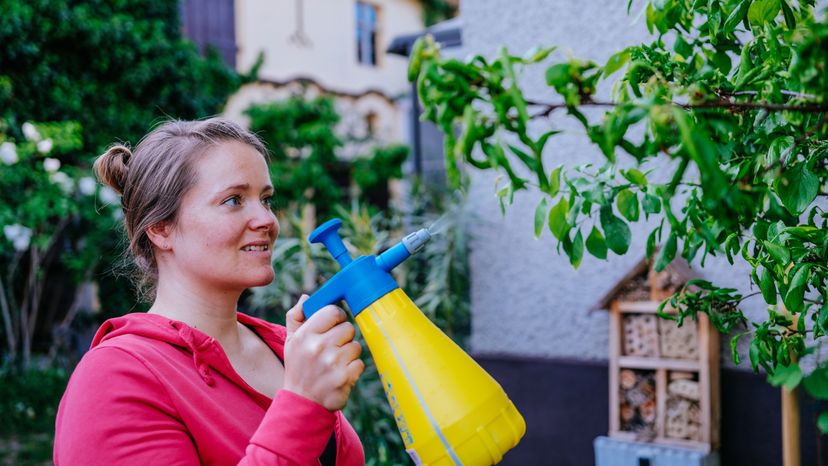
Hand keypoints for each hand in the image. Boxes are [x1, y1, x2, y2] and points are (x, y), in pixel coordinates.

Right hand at [283, 295, 364, 410]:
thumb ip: (296, 317)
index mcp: (305, 335)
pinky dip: (353, 370)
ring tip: (334, 364)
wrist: (301, 403)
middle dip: (343, 338)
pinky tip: (340, 375)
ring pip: (355, 346)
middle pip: (348, 328)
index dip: (337, 317)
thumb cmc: (298, 368)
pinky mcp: (344, 378)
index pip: (332, 312)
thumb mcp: (290, 342)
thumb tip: (307, 298)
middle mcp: (318, 347)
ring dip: (348, 355)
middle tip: (332, 349)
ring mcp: (332, 363)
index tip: (334, 325)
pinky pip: (360, 364)